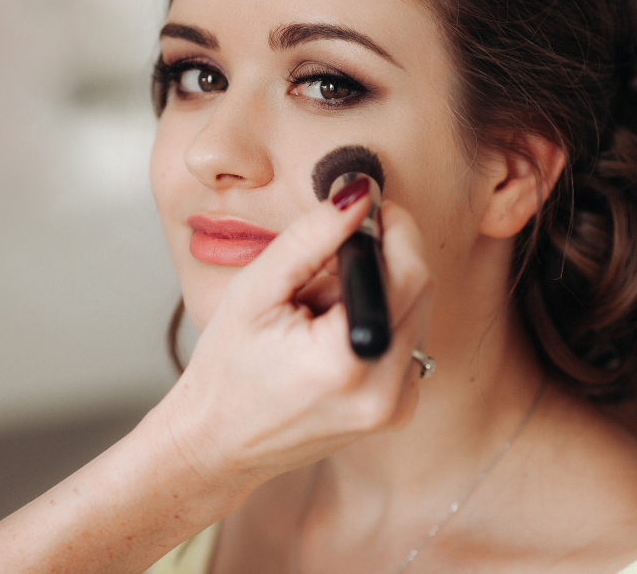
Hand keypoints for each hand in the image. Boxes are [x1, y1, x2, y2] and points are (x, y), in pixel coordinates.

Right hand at [158, 192, 434, 488]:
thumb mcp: (256, 290)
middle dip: (381, 260)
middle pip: (419, 289)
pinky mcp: (397, 412)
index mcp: (348, 360)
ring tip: (318, 311)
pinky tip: (333, 339)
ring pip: (415, 313)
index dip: (395, 226)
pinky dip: (378, 325)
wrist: (217, 443)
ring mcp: (396, 407)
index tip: (366, 204)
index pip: (409, 270)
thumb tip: (358, 194)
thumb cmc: (226, 370)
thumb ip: (312, 236)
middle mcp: (385, 391)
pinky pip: (408, 343)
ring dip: (378, 294)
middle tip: (324, 266)